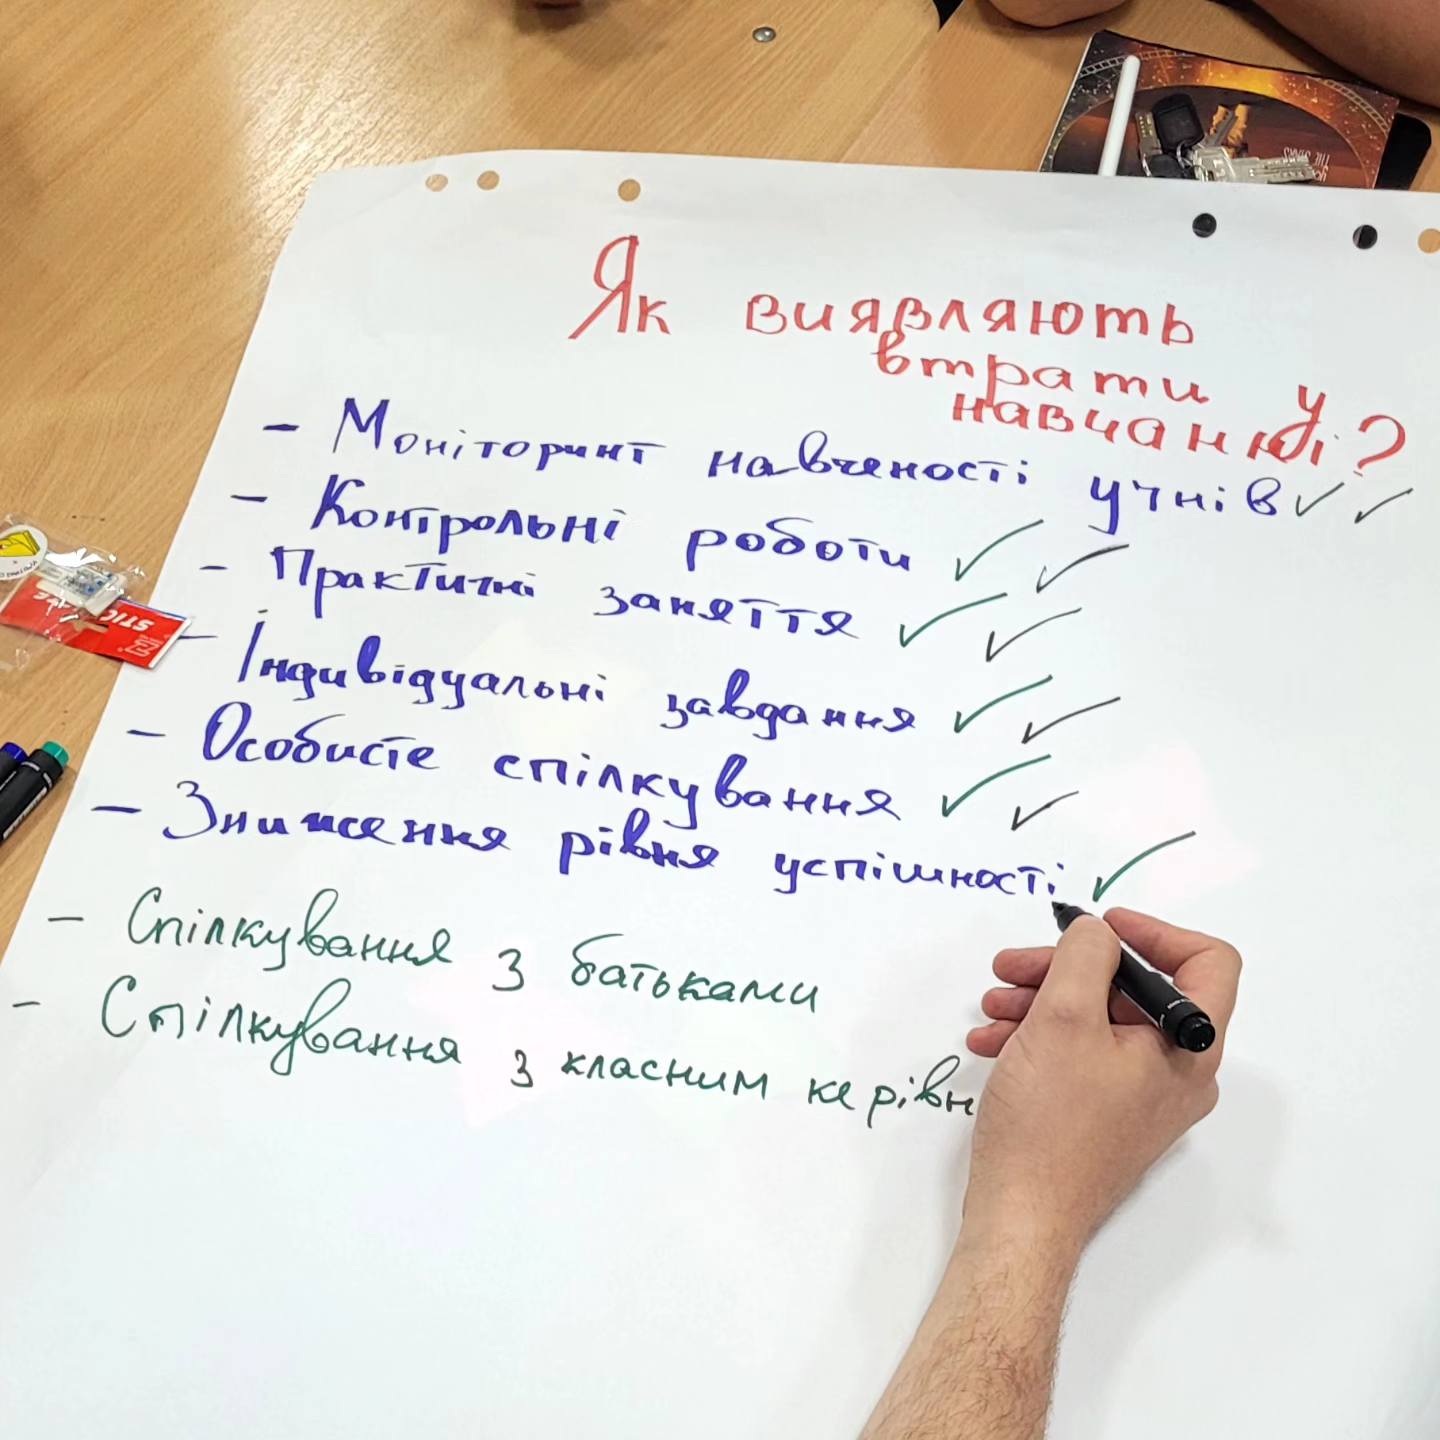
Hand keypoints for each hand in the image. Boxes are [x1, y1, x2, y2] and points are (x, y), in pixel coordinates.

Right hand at [962, 908, 1240, 1255]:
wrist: (1022, 1215)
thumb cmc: (1050, 1125)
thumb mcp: (1063, 1017)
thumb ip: (1085, 956)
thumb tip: (1095, 934)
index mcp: (1188, 1049)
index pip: (1208, 963)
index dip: (1155, 931)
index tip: (1099, 927)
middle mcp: (1177, 1074)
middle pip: (1136, 988)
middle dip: (1068, 968)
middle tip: (1017, 965)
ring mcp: (1143, 1098)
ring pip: (1101, 1020)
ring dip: (1043, 1000)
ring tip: (995, 1006)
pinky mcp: (1108, 1115)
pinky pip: (1082, 1054)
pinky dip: (1040, 1035)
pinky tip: (995, 1040)